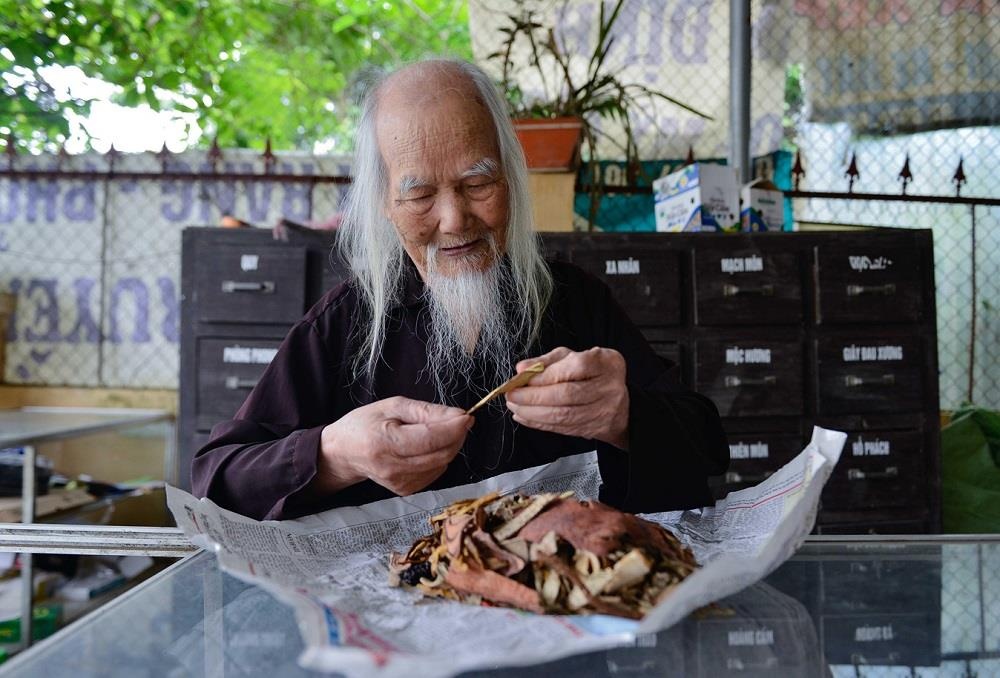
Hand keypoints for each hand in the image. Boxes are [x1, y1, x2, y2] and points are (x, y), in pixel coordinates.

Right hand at [316, 396, 472, 494]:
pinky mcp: (405, 490)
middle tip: (457, 420)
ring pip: (442, 464)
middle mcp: (392, 467)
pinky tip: (426, 448)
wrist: (344, 453)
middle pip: (441, 453)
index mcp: (385, 442)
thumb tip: (458, 416)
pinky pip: (435, 472)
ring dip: (449, 446)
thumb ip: (426, 411)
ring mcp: (399, 483)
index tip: (467, 415)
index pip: (430, 438)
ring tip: (437, 432)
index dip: (454, 427)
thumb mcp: (393, 406)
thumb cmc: (366, 424)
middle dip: (457, 435)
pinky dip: (438, 457)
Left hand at [505, 346, 629, 448]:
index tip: (522, 378)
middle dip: (534, 397)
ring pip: (564, 415)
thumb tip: (522, 368)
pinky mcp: (595, 428)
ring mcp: (604, 410)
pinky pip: (563, 428)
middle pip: (567, 394)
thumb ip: (546, 361)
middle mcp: (608, 387)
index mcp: (606, 363)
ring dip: (533, 413)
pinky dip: (540, 424)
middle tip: (512, 395)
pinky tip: (526, 417)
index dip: (545, 375)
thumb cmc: (592, 374)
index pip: (575, 368)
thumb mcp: (572, 357)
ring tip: (515, 406)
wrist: (620, 402)